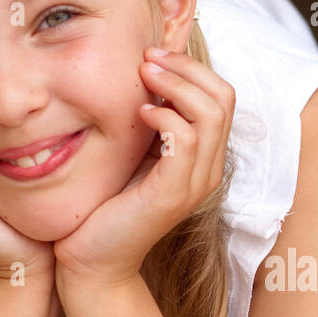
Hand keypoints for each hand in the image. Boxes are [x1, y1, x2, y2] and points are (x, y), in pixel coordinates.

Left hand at [53, 46, 232, 294]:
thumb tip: (143, 73)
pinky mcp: (172, 194)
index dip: (192, 68)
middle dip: (187, 68)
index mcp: (204, 157)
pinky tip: (139, 112)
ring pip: (211, 114)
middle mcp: (208, 169)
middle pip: (225, 98)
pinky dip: (165, 116)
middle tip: (147, 59)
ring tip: (143, 77)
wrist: (92, 259)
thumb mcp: (134, 153)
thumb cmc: (106, 205)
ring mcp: (194, 183)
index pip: (223, 96)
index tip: (153, 57)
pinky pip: (186, 140)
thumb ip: (149, 123)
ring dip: (176, 85)